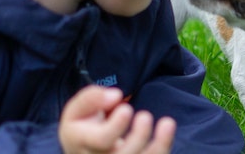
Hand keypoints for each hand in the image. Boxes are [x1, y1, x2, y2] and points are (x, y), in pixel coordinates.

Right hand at [59, 85, 175, 153]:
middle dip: (139, 137)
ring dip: (158, 146)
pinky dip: (163, 147)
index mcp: (83, 143)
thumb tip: (116, 95)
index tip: (127, 108)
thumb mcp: (77, 109)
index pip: (102, 141)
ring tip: (167, 122)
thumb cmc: (81, 125)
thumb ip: (91, 98)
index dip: (117, 126)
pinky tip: (167, 129)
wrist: (82, 148)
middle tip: (145, 115)